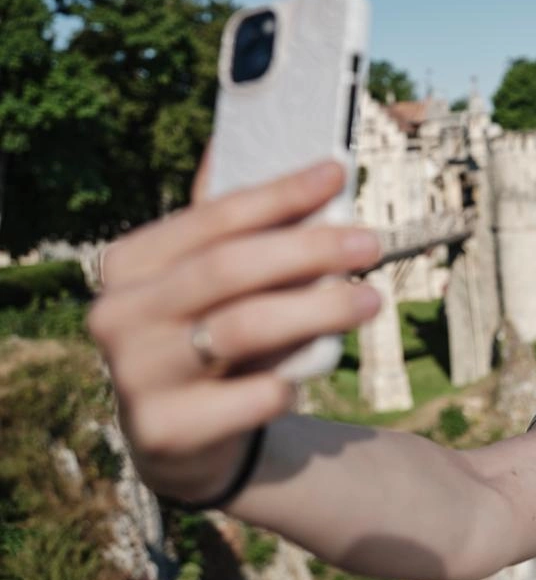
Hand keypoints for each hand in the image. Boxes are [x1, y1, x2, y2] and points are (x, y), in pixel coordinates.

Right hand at [89, 157, 381, 503]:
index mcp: (128, 263)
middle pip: (230, 268)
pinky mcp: (164, 431)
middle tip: (370, 243)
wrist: (179, 436)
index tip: (338, 173)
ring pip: (244, 328)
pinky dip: (289, 381)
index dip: (280, 193)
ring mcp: (135, 376)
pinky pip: (251, 396)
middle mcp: (119, 315)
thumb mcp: (208, 277)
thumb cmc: (206, 332)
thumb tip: (257, 143)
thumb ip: (232, 223)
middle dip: (309, 250)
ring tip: (371, 299)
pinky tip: (310, 375)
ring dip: (319, 310)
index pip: (214, 216)